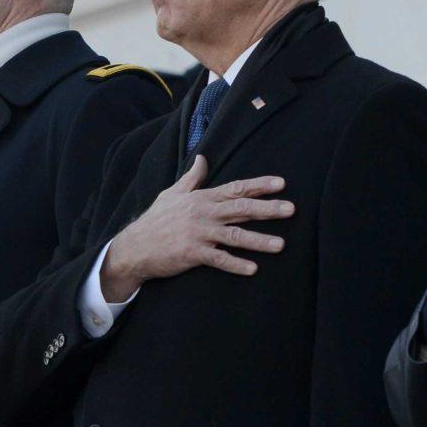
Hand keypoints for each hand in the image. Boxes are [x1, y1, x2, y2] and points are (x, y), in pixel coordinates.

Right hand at [98, 159, 291, 296]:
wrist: (134, 247)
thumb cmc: (155, 220)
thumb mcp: (172, 194)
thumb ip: (192, 178)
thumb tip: (202, 158)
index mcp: (201, 198)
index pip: (235, 189)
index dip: (259, 185)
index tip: (281, 183)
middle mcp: (203, 214)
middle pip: (241, 209)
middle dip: (268, 209)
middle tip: (291, 209)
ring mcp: (198, 234)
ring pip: (234, 236)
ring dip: (259, 240)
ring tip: (281, 245)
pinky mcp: (192, 253)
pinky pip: (218, 259)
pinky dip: (235, 264)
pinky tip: (252, 268)